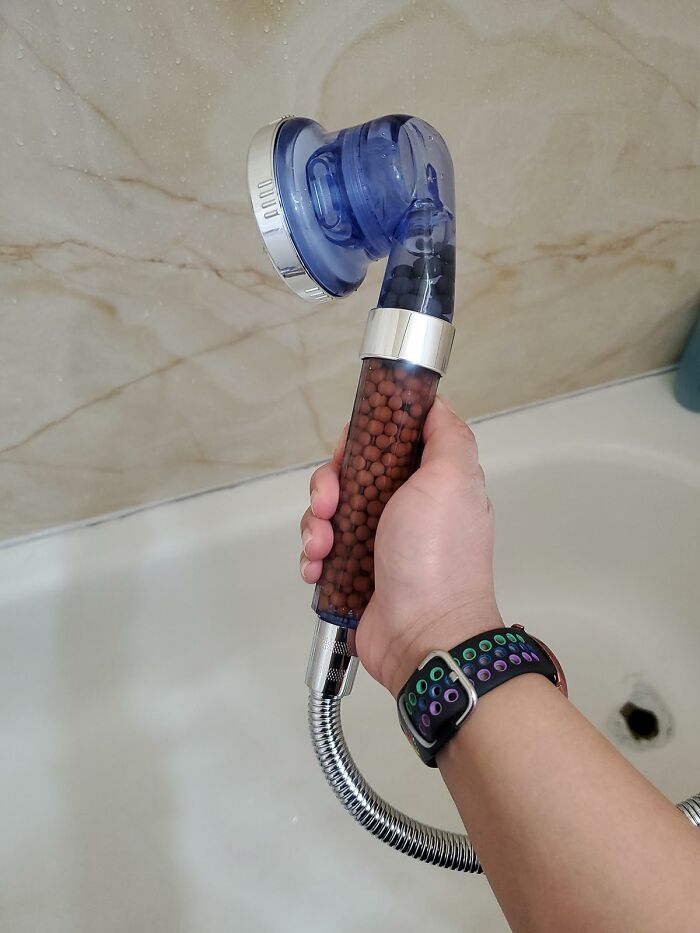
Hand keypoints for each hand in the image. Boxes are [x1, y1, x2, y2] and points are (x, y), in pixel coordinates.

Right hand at [299, 396, 501, 695]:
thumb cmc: (438, 557)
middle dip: (330, 484)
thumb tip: (434, 405)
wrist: (422, 634)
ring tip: (325, 545)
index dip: (364, 438)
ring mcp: (377, 541)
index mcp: (430, 481)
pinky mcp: (354, 572)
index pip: (388, 441)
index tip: (352, 449)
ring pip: (329, 511)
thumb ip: (447, 434)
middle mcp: (404, 508)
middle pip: (350, 474)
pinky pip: (320, 549)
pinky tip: (318, 567)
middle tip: (331, 503)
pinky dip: (313, 554)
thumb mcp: (453, 477)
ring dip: (317, 523)